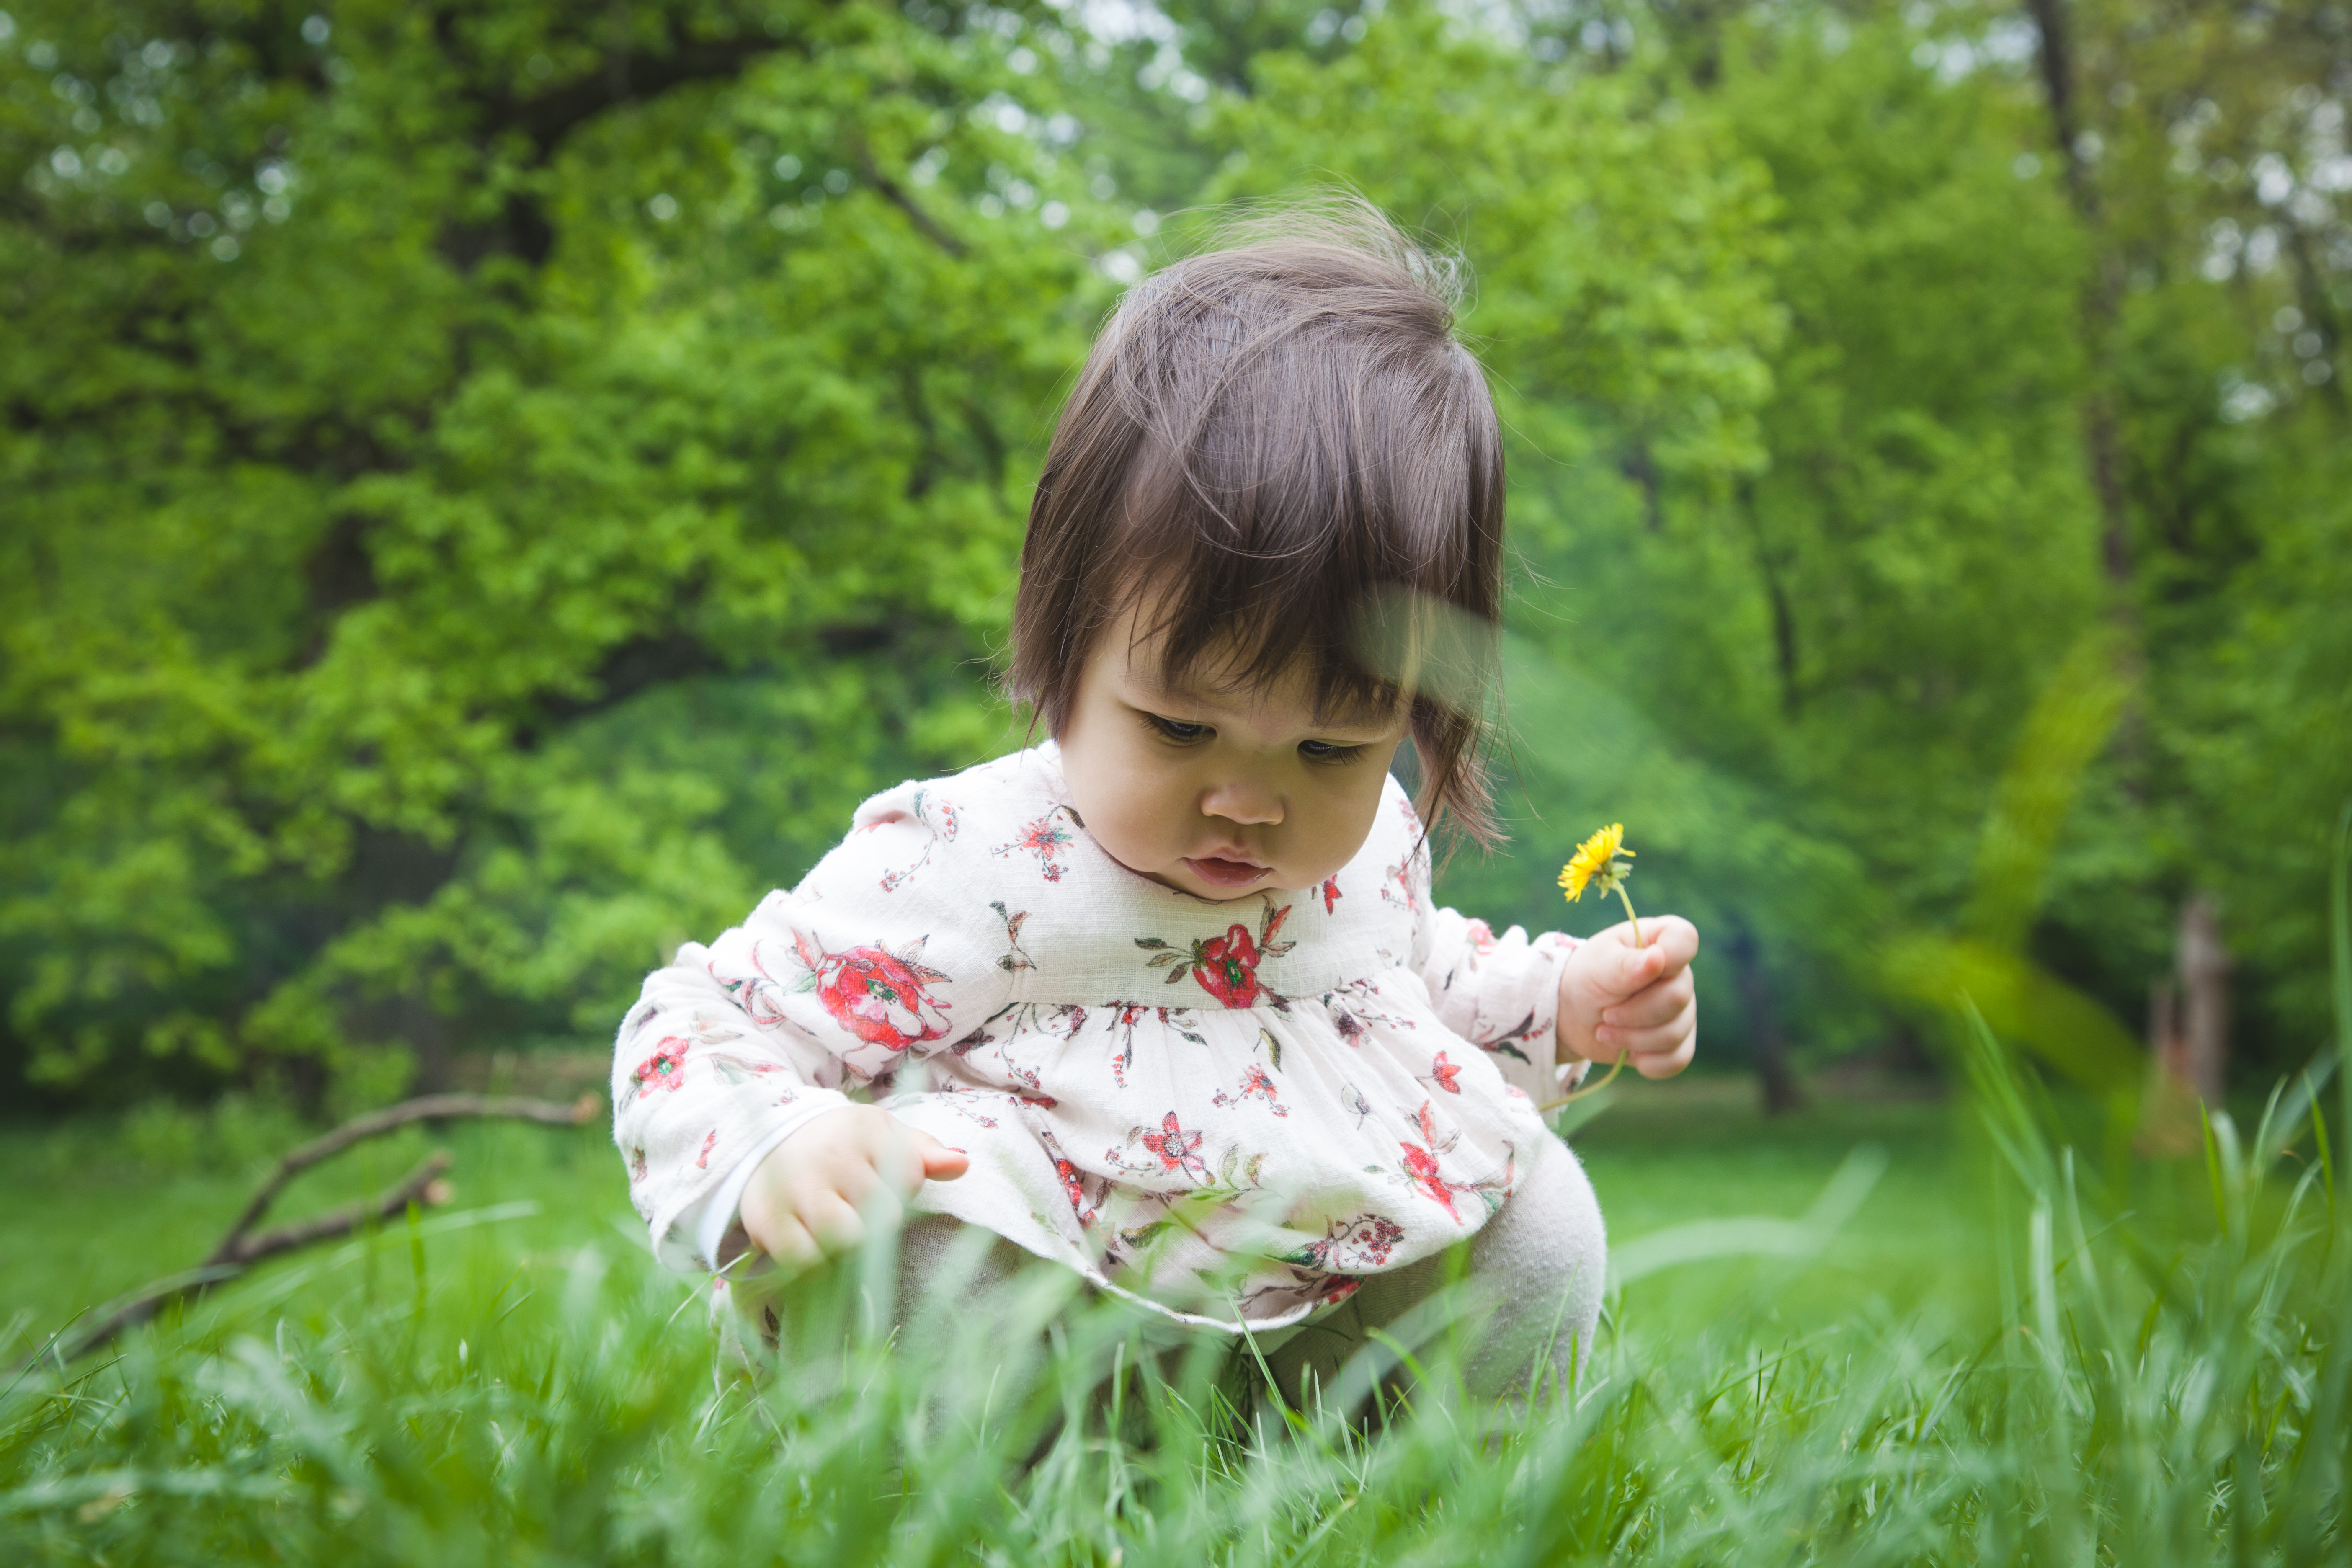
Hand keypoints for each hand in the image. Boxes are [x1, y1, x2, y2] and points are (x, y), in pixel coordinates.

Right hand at [738, 1104, 967, 1269]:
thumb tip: (962, 1165)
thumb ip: (924, 1152)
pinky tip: (809, 1237)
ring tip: (833, 1225)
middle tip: (855, 1209)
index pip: (910, 1180)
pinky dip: (811, 1258)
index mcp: (865, 1131)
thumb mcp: (883, 1135)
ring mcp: (796, 1188)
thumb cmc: (841, 1145)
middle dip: (875, 1223)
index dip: (901, 1191)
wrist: (766, 1143)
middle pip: (882, 1218)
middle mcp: (831, 1157)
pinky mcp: (766, 1219)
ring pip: (845, 1241)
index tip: (879, 1180)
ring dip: (845, 1244)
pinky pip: (805, 1258)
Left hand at [1555, 916, 1698, 1079]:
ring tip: (1605, 1031)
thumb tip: (1657, 959)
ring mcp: (1682, 1009)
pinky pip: (1678, 1058)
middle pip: (1678, 998)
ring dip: (1633, 1038)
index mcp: (1660, 940)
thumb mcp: (1598, 966)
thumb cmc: (1586, 979)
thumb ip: (1625, 965)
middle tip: (1605, 1014)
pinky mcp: (1678, 1041)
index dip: (1670, 958)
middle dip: (1634, 1012)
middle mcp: (1678, 974)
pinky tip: (1628, 1053)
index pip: (1684, 940)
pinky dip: (1649, 1062)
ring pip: (1676, 1033)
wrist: (1573, 1015)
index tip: (1642, 970)